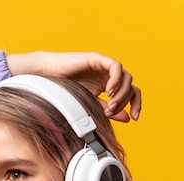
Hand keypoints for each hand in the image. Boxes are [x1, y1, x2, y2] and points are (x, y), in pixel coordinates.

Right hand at [6, 51, 140, 121]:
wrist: (48, 79)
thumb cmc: (65, 92)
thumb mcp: (90, 105)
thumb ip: (109, 110)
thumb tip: (127, 118)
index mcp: (108, 87)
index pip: (130, 93)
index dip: (135, 105)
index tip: (133, 118)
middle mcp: (109, 76)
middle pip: (131, 86)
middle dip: (126, 101)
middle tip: (113, 111)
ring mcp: (105, 67)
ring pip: (126, 77)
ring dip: (120, 93)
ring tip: (109, 104)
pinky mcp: (99, 59)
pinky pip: (115, 67)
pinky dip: (116, 80)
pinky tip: (108, 92)